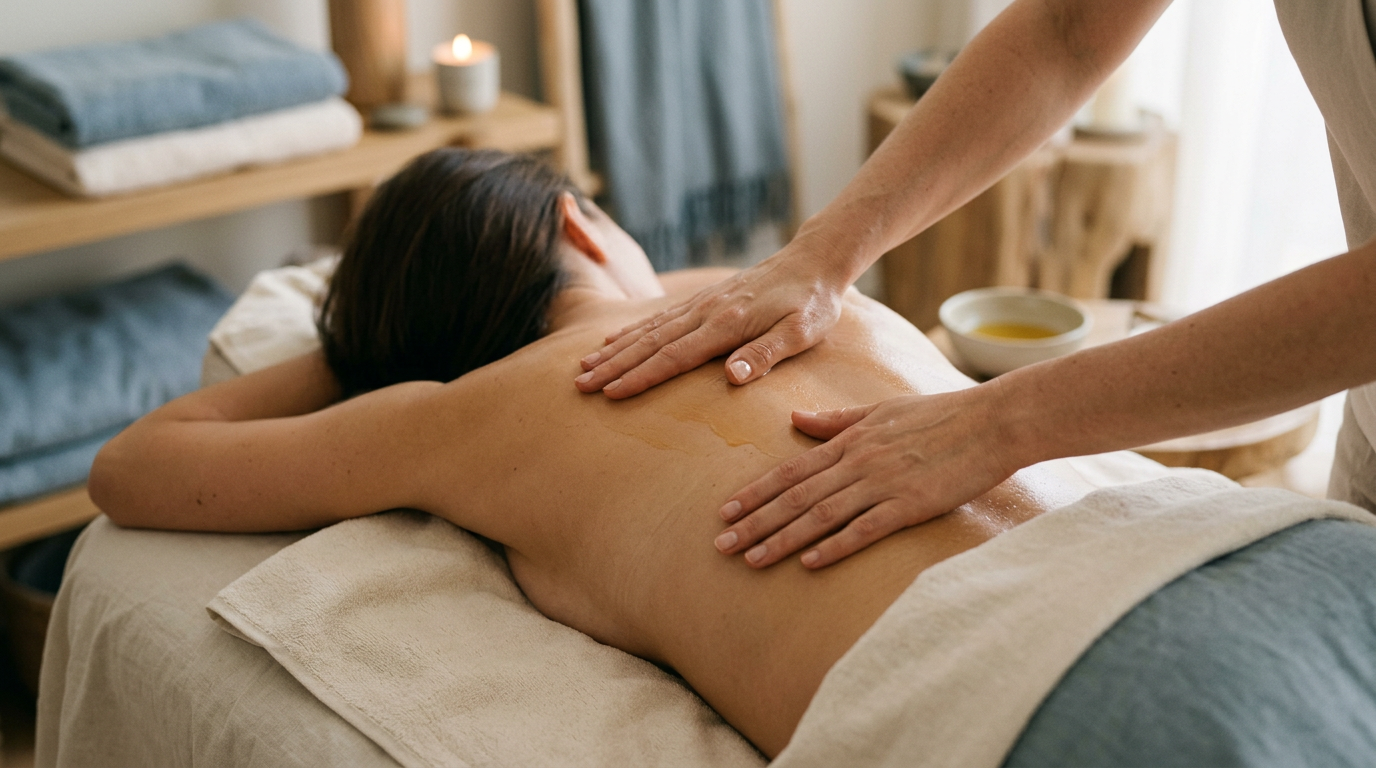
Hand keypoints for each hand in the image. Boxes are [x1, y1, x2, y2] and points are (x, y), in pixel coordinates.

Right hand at [573, 249, 845, 398]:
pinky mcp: (703, 301)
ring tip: (584, 366)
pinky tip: (613, 340)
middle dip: (613, 366)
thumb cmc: (812, 303)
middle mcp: (705, 312)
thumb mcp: (802, 333)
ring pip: (649, 330)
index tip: (611, 393)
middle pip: (650, 343)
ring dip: (615, 350)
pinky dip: (632, 330)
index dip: (641, 377)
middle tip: (580, 385)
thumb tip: (733, 376)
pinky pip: (659, 318)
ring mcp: (701, 304)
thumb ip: (766, 353)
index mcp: (726, 324)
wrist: (812, 261)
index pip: (674, 356)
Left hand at [712, 385, 1019, 568]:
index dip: (755, 492)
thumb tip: (796, 421)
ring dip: (782, 539)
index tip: (725, 511)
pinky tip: (810, 562)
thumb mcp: (882, 409)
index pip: (791, 471)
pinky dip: (835, 545)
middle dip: (754, 521)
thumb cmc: (941, 414)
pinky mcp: (910, 505)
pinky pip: (865, 529)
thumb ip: (837, 420)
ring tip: (751, 560)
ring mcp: (883, 484)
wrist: (993, 420)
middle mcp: (858, 462)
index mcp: (850, 441)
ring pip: (820, 515)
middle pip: (794, 497)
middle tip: (720, 545)